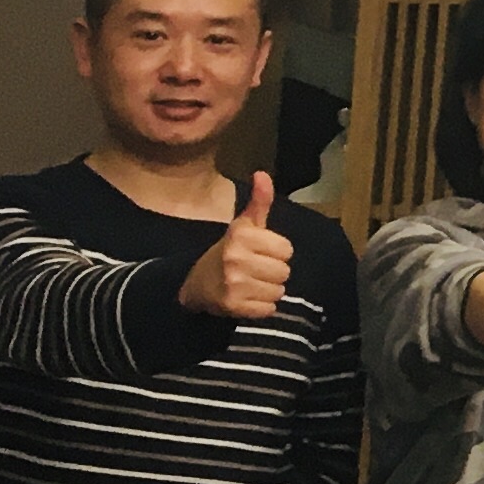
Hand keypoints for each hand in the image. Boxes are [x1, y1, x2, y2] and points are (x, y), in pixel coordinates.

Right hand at [180, 174, 288, 320]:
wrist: (196, 285)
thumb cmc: (228, 252)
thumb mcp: (243, 226)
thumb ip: (259, 202)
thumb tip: (262, 173)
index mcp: (241, 235)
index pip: (287, 249)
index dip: (276, 252)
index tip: (259, 252)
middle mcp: (235, 257)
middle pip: (285, 271)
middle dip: (273, 272)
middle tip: (254, 270)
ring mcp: (233, 283)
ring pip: (279, 291)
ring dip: (268, 290)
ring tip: (250, 284)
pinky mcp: (232, 306)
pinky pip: (268, 309)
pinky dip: (261, 307)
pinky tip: (246, 299)